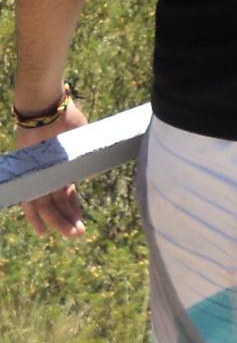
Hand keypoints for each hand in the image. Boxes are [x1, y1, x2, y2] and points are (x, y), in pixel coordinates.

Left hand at [15, 100, 88, 238]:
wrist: (47, 108)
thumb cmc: (66, 117)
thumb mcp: (80, 137)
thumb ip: (83, 152)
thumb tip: (102, 153)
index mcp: (61, 168)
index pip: (66, 194)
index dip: (71, 208)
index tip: (79, 222)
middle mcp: (48, 176)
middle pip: (56, 203)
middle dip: (68, 220)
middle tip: (79, 234)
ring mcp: (38, 177)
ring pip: (46, 206)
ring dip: (59, 222)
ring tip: (73, 234)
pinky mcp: (29, 175)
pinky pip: (30, 199)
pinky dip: (35, 216)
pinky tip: (42, 230)